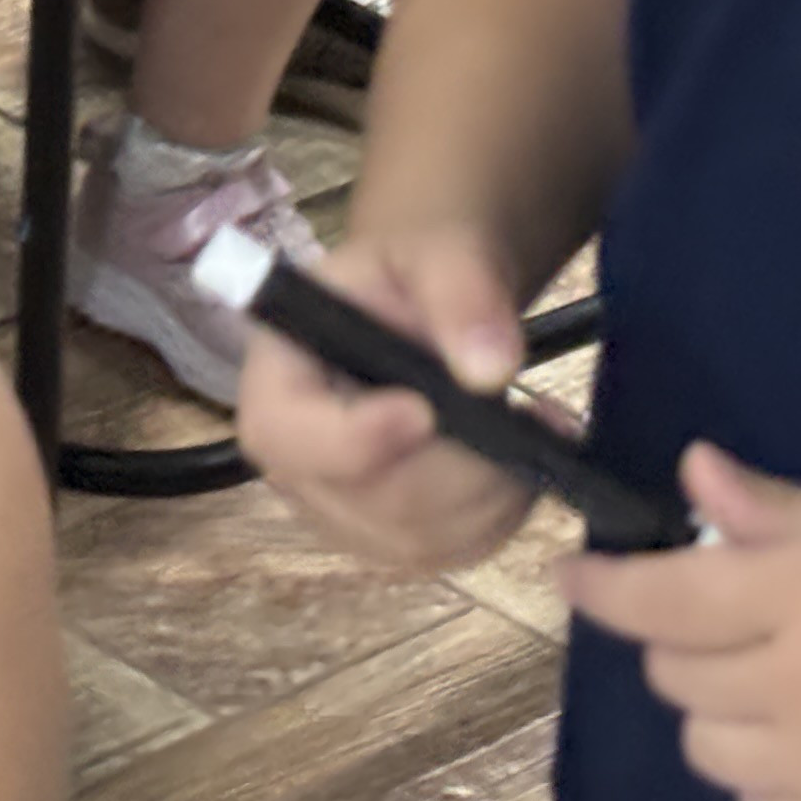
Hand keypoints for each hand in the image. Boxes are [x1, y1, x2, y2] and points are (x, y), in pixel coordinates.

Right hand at [238, 226, 543, 570]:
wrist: (426, 304)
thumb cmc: (412, 273)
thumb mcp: (436, 252)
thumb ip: (461, 293)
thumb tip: (491, 368)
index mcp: (275, 383)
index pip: (287, 437)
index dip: (354, 439)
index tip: (424, 410)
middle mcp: (293, 463)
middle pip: (374, 501)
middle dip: (462, 463)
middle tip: (519, 405)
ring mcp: (341, 512)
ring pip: (425, 537)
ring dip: (495, 485)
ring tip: (525, 417)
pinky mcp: (393, 539)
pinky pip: (459, 548)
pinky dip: (506, 507)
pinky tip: (517, 454)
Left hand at [562, 446, 800, 800]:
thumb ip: (784, 510)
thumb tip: (691, 477)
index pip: (660, 602)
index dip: (601, 589)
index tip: (573, 575)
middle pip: (676, 677)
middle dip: (681, 642)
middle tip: (731, 618)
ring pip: (708, 750)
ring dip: (721, 713)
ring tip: (785, 683)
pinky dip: (769, 780)